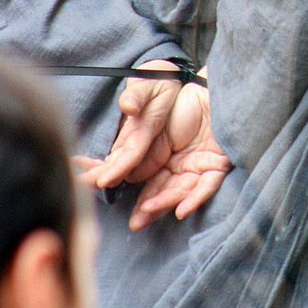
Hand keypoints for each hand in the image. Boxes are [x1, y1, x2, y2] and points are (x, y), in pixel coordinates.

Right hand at [75, 61, 231, 229]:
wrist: (206, 85)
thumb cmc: (169, 85)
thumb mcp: (149, 87)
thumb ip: (137, 96)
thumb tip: (127, 105)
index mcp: (145, 145)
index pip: (125, 164)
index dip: (111, 173)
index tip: (93, 183)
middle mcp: (165, 160)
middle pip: (152, 187)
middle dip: (142, 207)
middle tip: (132, 223)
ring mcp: (189, 163)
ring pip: (175, 190)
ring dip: (162, 204)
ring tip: (145, 218)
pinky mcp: (214, 162)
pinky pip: (205, 184)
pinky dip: (195, 197)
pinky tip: (182, 211)